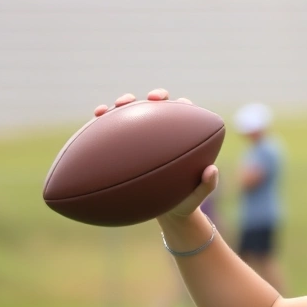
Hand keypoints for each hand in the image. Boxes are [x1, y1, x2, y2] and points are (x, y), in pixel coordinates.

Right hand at [93, 89, 218, 223]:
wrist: (166, 210)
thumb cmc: (184, 200)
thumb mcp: (196, 196)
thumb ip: (207, 185)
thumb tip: (211, 170)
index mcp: (185, 138)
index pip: (187, 113)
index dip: (183, 104)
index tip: (180, 104)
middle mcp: (165, 132)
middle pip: (161, 106)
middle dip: (157, 96)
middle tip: (152, 99)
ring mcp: (144, 137)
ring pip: (134, 113)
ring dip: (123, 104)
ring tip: (112, 107)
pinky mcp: (126, 145)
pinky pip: (113, 131)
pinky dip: (103, 124)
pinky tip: (94, 121)